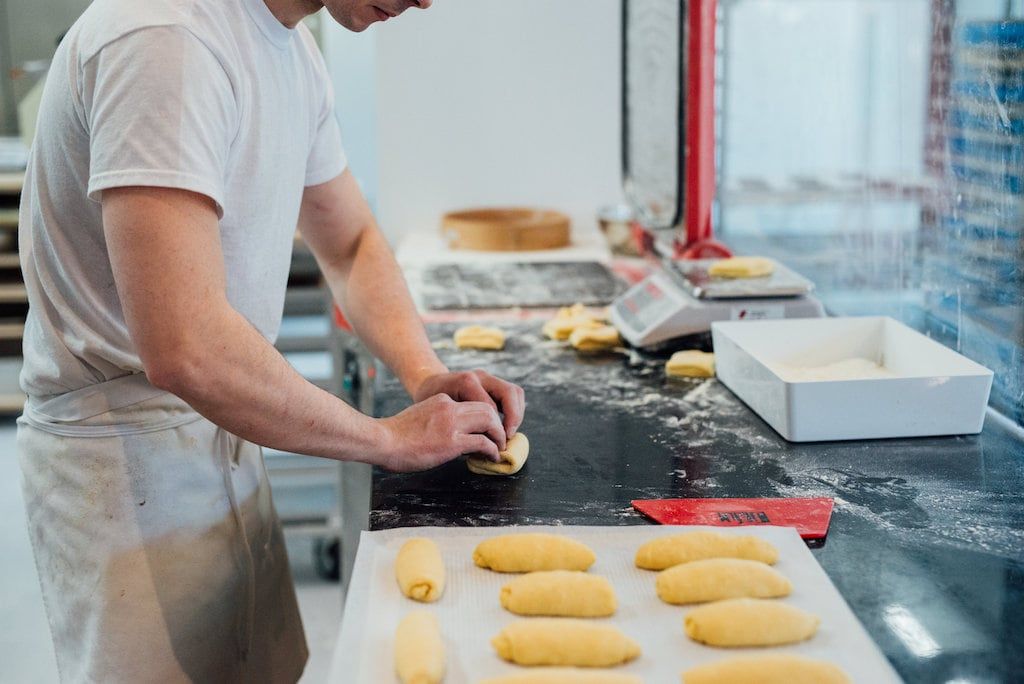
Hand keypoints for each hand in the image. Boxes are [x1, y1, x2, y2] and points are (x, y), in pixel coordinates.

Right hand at [376, 394, 505, 471]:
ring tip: (499, 448)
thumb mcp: (421, 418)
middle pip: (487, 409)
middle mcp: (450, 408)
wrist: (383, 440)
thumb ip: (438, 420)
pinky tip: (491, 457)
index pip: (473, 404)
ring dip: (498, 436)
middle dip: (498, 424)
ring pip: (489, 421)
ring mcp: (451, 424)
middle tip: (500, 439)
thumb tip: (451, 436)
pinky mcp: (452, 442)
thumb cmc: (396, 435)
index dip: (485, 418)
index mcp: (442, 400)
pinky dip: (492, 450)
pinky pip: (482, 442)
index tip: (487, 430)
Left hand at [413, 369, 525, 437]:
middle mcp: (479, 376)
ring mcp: (487, 378)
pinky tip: (505, 425)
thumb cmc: (429, 404)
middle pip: (509, 393)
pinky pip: (510, 394)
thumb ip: (460, 428)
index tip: (496, 446)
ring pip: (514, 392)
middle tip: (507, 437)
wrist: (427, 384)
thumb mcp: (439, 415)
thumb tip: (482, 448)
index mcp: (466, 382)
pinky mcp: (491, 382)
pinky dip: (513, 410)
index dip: (497, 429)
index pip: (492, 408)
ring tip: (508, 432)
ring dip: (516, 414)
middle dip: (513, 418)